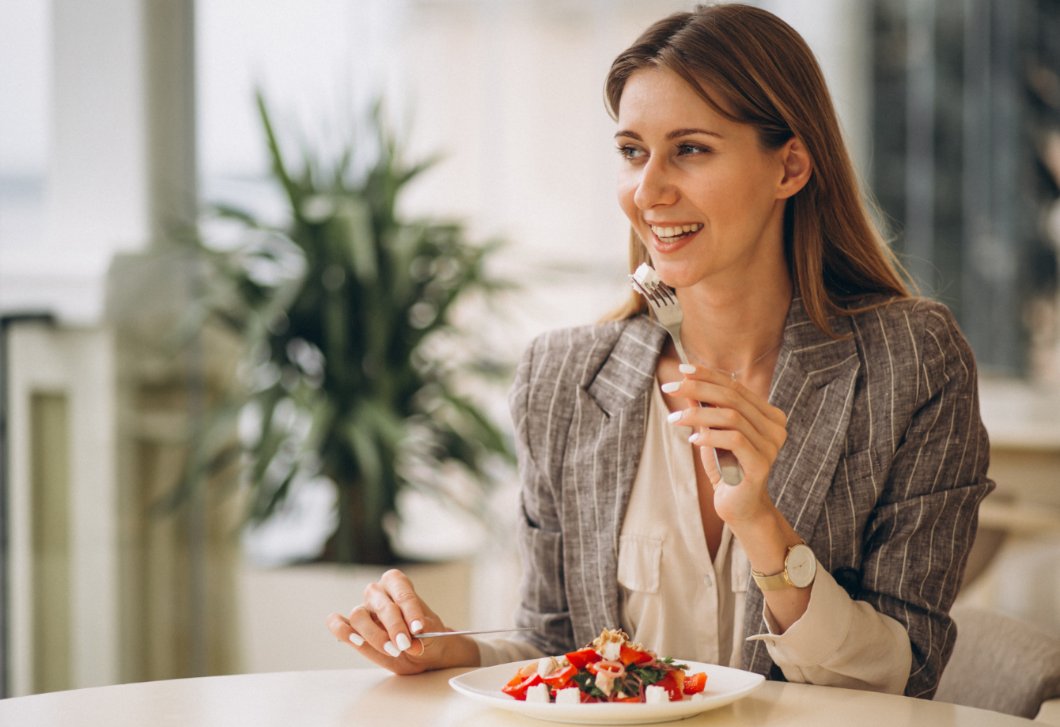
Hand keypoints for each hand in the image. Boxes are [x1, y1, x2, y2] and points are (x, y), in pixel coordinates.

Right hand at [325, 569, 478, 674]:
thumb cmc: (427, 635)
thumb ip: (422, 635)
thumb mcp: (432, 633)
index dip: (410, 609)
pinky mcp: (352, 629)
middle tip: (405, 644)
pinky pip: (337, 623)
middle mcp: (377, 593)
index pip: (401, 591)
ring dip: (375, 636)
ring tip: (393, 651)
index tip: (419, 627)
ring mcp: (362, 610)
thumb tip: (412, 643)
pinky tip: (356, 641)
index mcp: (398, 584)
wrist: (423, 652)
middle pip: (381, 605)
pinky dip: (342, 630)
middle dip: (394, 626)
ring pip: (359, 615)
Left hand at [662, 365, 787, 525]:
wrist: (739, 507)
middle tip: (670, 387)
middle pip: (732, 397)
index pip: (736, 387)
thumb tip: (687, 384)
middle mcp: (774, 427)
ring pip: (731, 417)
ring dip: (698, 414)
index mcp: (767, 415)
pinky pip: (734, 440)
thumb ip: (704, 411)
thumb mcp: (712, 434)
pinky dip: (710, 436)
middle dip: (697, 388)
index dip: (708, 375)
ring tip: (674, 418)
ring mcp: (771, 446)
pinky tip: (693, 439)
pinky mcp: (762, 464)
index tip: (682, 368)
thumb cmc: (726, 469)